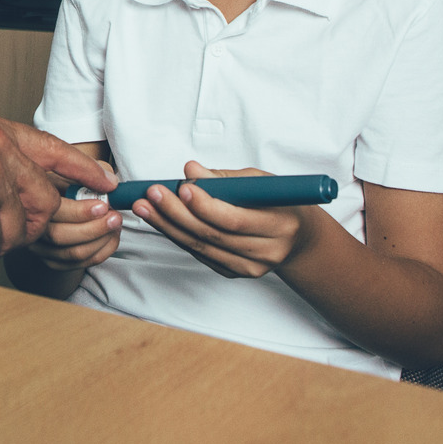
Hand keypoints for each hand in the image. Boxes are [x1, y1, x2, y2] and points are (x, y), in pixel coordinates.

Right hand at [26, 172, 122, 272]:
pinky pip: (78, 264)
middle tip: (115, 217)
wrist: (53, 202)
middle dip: (94, 229)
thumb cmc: (63, 181)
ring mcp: (39, 246)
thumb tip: (110, 183)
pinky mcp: (50, 260)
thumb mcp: (74, 168)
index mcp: (31, 197)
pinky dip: (101, 253)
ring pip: (72, 253)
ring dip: (101, 241)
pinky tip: (111, 237)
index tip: (103, 206)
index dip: (80, 211)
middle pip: (60, 236)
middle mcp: (30, 224)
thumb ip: (90, 169)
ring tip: (116, 225)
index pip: (52, 210)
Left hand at [131, 162, 313, 278]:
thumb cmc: (278, 202)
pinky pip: (200, 254)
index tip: (182, 187)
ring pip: (201, 247)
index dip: (205, 206)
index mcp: (279, 224)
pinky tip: (160, 220)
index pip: (234, 220)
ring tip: (145, 206)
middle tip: (152, 194)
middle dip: (177, 213)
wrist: (298, 238)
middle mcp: (266, 251)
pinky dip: (178, 236)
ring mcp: (250, 267)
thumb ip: (225, 178)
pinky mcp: (234, 273)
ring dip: (168, 226)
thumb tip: (190, 170)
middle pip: (212, 236)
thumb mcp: (261, 182)